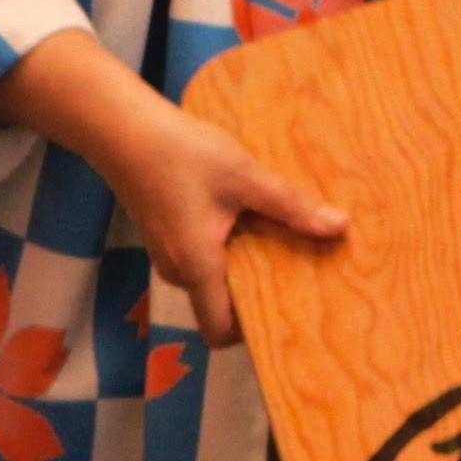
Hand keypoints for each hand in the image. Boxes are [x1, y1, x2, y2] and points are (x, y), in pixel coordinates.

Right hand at [96, 93, 346, 347]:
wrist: (120, 127)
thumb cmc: (180, 154)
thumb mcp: (243, 176)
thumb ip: (290, 205)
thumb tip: (340, 228)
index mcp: (198, 267)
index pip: (220, 330)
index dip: (251, 332)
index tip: (287, 312)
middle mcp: (178, 270)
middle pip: (220, 304)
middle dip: (257, 292)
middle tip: (299, 268)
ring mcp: (166, 253)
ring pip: (211, 278)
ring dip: (242, 265)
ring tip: (275, 238)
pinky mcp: (162, 234)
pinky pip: (200, 258)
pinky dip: (224, 248)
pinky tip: (244, 216)